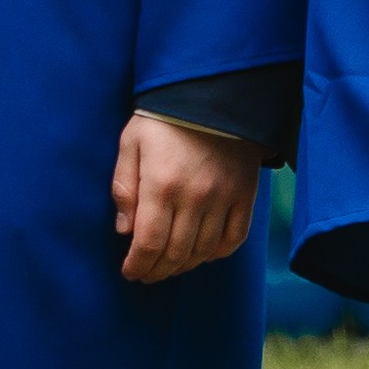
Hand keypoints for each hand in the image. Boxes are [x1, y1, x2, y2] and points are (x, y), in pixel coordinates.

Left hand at [115, 114, 260, 282]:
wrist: (212, 93)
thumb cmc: (164, 119)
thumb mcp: (131, 143)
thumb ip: (124, 188)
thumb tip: (124, 231)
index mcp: (161, 184)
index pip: (149, 243)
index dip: (138, 265)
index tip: (130, 271)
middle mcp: (194, 197)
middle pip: (176, 253)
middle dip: (157, 270)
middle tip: (146, 274)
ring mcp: (223, 198)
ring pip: (204, 251)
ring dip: (184, 265)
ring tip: (170, 266)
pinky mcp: (244, 195)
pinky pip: (234, 238)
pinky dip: (217, 253)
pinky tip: (202, 253)